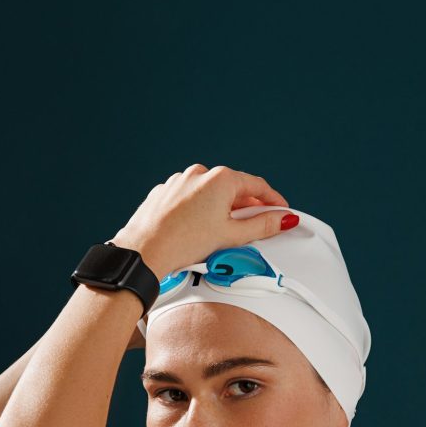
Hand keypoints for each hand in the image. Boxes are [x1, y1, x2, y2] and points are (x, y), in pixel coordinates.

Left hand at [110, 164, 296, 283]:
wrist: (144, 251)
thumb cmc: (181, 242)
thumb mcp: (231, 236)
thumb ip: (262, 225)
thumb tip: (281, 219)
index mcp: (220, 179)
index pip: (257, 186)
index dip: (273, 201)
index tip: (280, 210)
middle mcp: (199, 174)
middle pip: (233, 189)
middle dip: (246, 207)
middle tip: (254, 226)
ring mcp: (179, 182)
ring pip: (210, 194)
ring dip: (221, 210)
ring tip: (220, 235)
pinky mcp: (165, 193)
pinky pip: (190, 200)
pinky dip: (199, 211)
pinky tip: (197, 231)